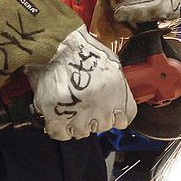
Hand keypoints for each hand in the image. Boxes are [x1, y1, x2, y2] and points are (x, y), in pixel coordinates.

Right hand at [26, 25, 136, 140]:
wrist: (55, 46)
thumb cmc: (84, 50)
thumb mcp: (110, 63)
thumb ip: (116, 84)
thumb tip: (116, 101)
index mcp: (116, 92)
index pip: (124, 119)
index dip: (116, 115)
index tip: (110, 109)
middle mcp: (101, 107)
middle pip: (103, 126)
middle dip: (96, 117)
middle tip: (86, 104)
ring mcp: (79, 116)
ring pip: (83, 132)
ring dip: (78, 123)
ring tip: (71, 108)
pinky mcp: (56, 119)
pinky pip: (62, 135)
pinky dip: (60, 128)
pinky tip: (59, 114)